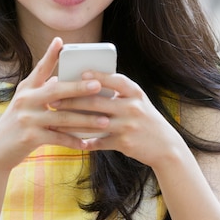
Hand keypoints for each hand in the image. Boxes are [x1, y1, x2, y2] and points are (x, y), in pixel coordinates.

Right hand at [0, 39, 111, 170]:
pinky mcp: (30, 138)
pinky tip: (87, 143)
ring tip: (105, 121)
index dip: (50, 55)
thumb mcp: (24, 104)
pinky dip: (74, 141)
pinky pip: (58, 138)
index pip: (40, 69)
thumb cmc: (16, 125)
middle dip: (79, 87)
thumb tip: (62, 79)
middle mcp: (25, 100)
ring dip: (86, 120)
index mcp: (25, 89)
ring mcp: (27, 119)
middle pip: (56, 91)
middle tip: (98, 85)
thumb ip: (41, 91)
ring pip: (63, 118)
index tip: (60, 41)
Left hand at [52, 70, 184, 167]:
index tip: (80, 73)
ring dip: (72, 122)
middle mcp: (132, 107)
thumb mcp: (137, 101)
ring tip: (56, 119)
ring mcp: (128, 126)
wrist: (165, 146)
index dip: (97, 76)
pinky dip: (85, 141)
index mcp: (135, 93)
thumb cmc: (145, 119)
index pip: (115, 80)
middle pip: (97, 102)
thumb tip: (87, 82)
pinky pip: (99, 141)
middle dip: (72, 101)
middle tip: (54, 100)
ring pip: (93, 123)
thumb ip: (118, 92)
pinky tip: (71, 140)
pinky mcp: (124, 143)